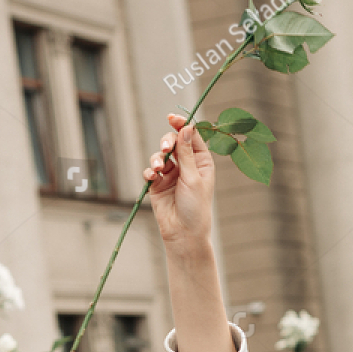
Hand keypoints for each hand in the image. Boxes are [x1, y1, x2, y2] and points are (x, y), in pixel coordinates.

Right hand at [144, 115, 214, 249]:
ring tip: (158, 168)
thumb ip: (186, 153)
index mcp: (202, 162)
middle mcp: (187, 165)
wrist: (183, 233)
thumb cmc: (195, 208)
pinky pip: (150, 170)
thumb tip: (186, 128)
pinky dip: (150, 171)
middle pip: (173, 142)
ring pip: (159, 155)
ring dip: (157, 159)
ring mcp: (171, 174)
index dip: (182, 125)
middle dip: (166, 142)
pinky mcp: (158, 184)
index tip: (172, 118)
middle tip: (164, 149)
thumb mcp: (193, 178)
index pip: (191, 137)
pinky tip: (152, 176)